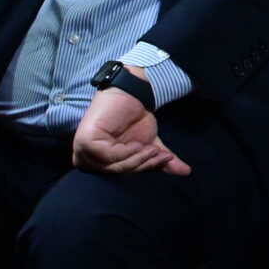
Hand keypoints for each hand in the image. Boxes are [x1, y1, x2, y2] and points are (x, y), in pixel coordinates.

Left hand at [73, 87, 188, 176]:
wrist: (132, 93)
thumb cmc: (136, 118)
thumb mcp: (150, 144)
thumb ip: (159, 160)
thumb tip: (185, 172)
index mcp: (97, 162)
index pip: (118, 176)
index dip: (141, 169)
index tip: (163, 160)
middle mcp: (86, 157)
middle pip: (116, 173)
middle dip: (142, 165)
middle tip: (162, 156)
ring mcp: (83, 149)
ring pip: (112, 167)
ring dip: (137, 159)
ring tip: (153, 149)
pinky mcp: (85, 141)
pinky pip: (108, 156)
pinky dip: (126, 152)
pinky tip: (138, 143)